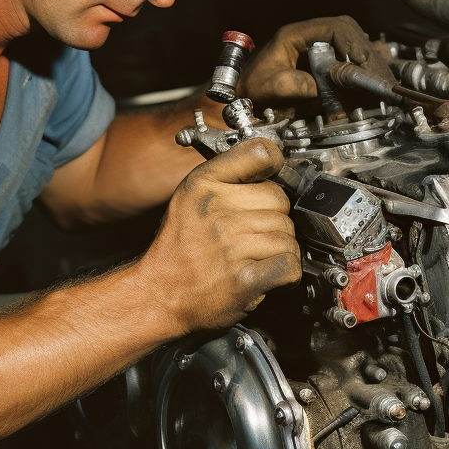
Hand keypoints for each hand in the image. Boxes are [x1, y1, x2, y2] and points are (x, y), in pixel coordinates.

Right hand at [135, 138, 300, 332]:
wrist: (158, 295)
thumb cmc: (176, 249)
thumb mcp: (188, 198)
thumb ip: (224, 176)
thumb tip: (267, 161)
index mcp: (203, 184)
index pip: (261, 154)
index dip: (274, 165)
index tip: (273, 175)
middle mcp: (216, 210)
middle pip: (280, 200)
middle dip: (275, 217)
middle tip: (255, 232)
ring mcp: (231, 244)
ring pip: (288, 235)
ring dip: (281, 248)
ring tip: (258, 255)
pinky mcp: (244, 278)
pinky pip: (289, 264)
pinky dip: (287, 272)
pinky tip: (269, 272)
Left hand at [238, 16, 373, 107]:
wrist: (243, 95)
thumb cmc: (252, 88)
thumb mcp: (273, 87)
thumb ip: (298, 85)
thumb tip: (328, 86)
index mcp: (294, 34)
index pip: (332, 26)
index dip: (350, 40)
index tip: (358, 58)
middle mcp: (307, 35)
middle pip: (346, 29)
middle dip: (361, 46)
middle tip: (369, 67)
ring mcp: (315, 45)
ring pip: (349, 39)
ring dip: (363, 54)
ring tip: (372, 72)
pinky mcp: (320, 58)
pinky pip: (345, 53)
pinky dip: (358, 61)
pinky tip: (366, 72)